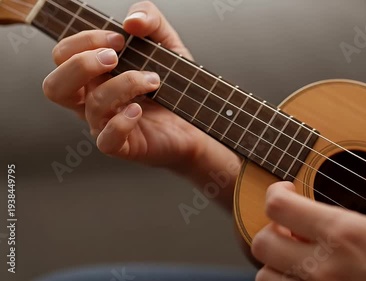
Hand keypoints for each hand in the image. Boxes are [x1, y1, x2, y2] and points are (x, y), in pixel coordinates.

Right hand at [43, 1, 233, 175]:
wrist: (194, 124)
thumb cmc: (174, 87)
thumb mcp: (167, 44)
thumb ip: (150, 21)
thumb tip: (132, 21)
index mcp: (94, 75)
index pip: (63, 56)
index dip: (85, 41)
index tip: (120, 38)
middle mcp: (92, 100)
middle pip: (54, 86)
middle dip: (81, 65)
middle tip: (115, 57)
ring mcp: (105, 125)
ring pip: (92, 106)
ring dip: (125, 85)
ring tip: (153, 81)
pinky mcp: (123, 146)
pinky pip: (107, 140)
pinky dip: (122, 122)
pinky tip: (139, 110)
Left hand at [252, 152, 365, 280]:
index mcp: (345, 234)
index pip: (279, 207)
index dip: (276, 192)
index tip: (288, 189)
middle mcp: (325, 267)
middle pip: (263, 243)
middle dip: (272, 227)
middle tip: (291, 223)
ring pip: (267, 277)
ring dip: (276, 261)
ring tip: (298, 252)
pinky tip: (310, 275)